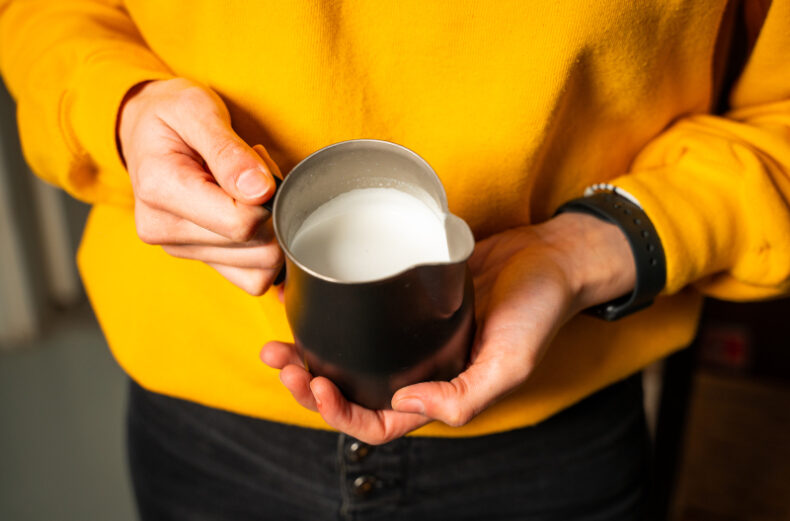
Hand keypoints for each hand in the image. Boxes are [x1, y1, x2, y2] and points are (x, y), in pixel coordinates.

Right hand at [118, 78, 282, 294]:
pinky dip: (265, 250)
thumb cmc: (171, 115)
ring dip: (272, 229)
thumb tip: (260, 191)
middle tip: (256, 173)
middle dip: (273, 209)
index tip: (257, 163)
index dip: (268, 195)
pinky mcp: (198, 259)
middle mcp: (164, 230)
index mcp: (160, 190)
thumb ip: (229, 150)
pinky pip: (252, 277)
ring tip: (250, 192)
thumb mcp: (196, 109)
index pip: (240, 222)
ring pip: (260, 267)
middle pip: (256, 248)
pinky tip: (252, 217)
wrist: (144, 129)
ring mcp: (180, 249)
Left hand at [260, 212, 634, 443]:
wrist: (550, 257)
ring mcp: (411, 336)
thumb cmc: (538, 310)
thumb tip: (405, 407)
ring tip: (279, 344)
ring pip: (350, 360)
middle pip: (352, 394)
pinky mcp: (407, 302)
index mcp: (441, 394)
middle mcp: (421, 370)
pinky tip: (306, 307)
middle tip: (282, 363)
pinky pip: (362, 319)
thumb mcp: (509, 363)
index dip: (341, 415)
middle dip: (310, 386)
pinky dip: (331, 320)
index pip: (379, 424)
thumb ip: (464, 398)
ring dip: (311, 357)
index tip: (317, 385)